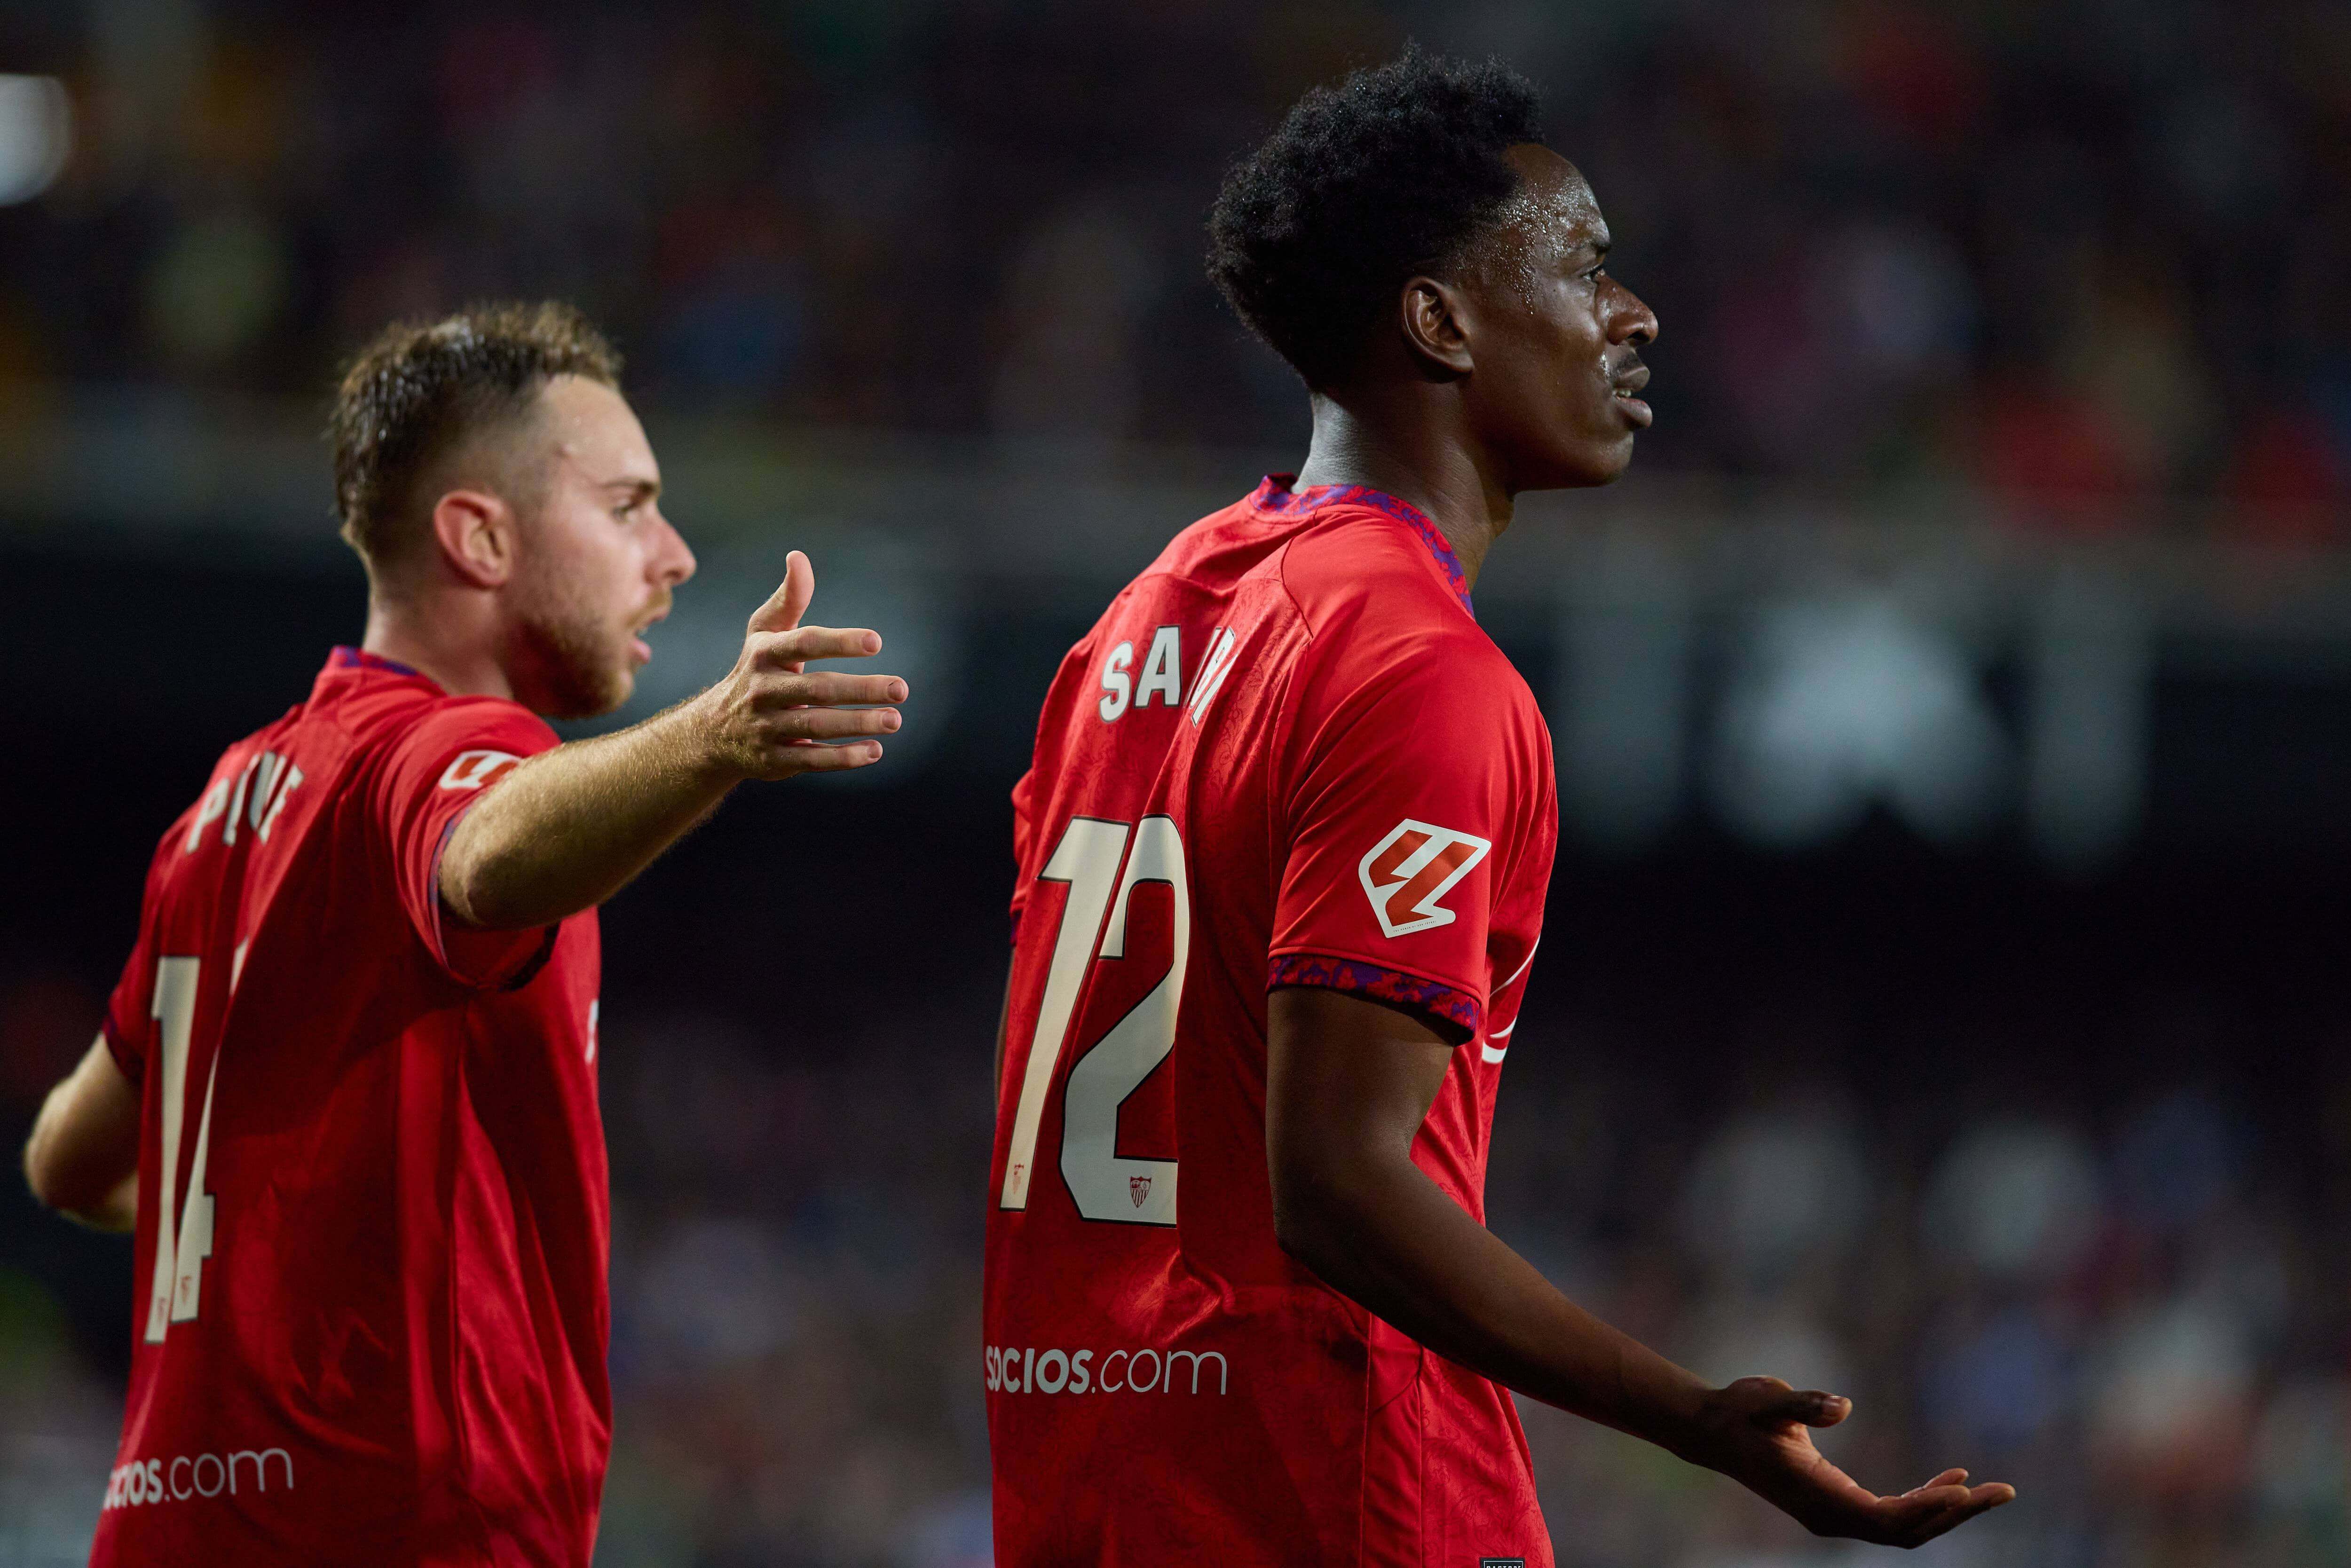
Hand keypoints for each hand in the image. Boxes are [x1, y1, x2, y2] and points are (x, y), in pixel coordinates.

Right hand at [693, 550, 906, 779]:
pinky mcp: (773, 760)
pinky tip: (875, 751)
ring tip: (895, 719)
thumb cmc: (754, 672)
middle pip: (817, 688)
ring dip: (858, 723)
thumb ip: (789, 599)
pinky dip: (843, 758)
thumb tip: (798, 556)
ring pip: (817, 725)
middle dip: (861, 689)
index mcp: (763, 654)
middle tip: (902, 689)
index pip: (804, 643)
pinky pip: (811, 759)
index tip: (876, 642)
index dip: (839, 642)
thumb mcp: (764, 634)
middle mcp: (762, 691)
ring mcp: (766, 728)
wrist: (713, 733)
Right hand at [1683, 1377, 2014, 1547]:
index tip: (1966, 1490)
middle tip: (2005, 1491)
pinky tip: (1952, 1479)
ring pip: (1906, 1528)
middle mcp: (1830, 1516)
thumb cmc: (1740, 1411)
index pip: (1884, 1518)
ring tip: (1992, 1490)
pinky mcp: (1840, 1504)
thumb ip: (1804, 1404)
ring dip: (1949, 1512)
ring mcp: (1836, 1514)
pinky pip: (1894, 1516)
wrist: (1714, 1431)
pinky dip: (1927, 1502)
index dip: (1927, 1508)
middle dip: (1957, 1514)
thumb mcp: (1767, 1399)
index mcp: (1816, 1496)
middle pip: (1907, 1531)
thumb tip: (1843, 1406)